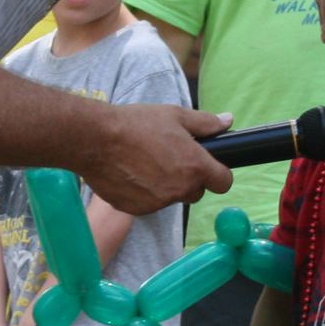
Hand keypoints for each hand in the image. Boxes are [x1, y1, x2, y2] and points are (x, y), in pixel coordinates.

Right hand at [77, 104, 231, 217]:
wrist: (96, 140)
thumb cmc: (136, 124)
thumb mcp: (175, 115)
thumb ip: (206, 123)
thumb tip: (228, 122)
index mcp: (195, 166)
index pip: (224, 183)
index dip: (218, 173)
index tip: (208, 166)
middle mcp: (180, 189)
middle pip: (196, 191)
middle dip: (189, 179)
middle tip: (169, 158)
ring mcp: (159, 203)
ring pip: (171, 197)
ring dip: (166, 185)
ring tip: (145, 162)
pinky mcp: (138, 210)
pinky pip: (149, 204)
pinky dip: (145, 193)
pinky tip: (131, 173)